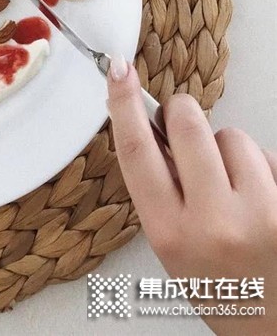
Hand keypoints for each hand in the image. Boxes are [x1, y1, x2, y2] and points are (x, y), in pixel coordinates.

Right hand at [107, 59, 276, 333]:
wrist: (274, 328)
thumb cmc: (222, 291)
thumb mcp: (172, 247)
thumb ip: (159, 190)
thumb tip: (152, 128)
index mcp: (171, 233)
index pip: (137, 151)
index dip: (124, 104)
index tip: (119, 71)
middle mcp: (215, 223)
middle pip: (187, 126)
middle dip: (182, 115)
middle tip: (183, 127)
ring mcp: (262, 215)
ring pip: (233, 136)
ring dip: (229, 149)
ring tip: (234, 188)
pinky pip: (269, 155)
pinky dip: (263, 167)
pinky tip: (261, 199)